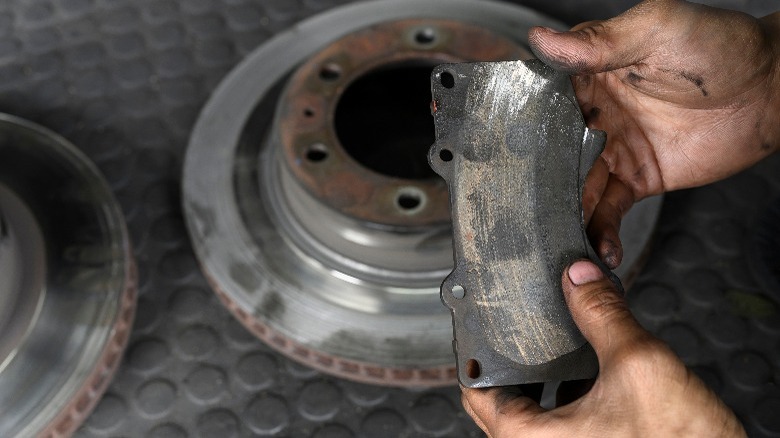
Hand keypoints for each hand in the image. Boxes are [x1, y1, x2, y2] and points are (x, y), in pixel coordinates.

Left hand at [461, 260, 745, 436]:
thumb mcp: (638, 364)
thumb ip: (603, 314)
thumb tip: (581, 277)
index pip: (474, 392)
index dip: (472, 352)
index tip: (476, 325)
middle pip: (500, 398)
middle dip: (509, 358)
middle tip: (513, 325)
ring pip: (531, 408)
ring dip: (539, 373)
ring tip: (547, 338)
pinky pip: (559, 418)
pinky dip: (565, 390)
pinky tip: (584, 364)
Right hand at [528, 0, 779, 267]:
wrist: (770, 91)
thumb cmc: (719, 46)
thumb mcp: (656, 30)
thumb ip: (599, 42)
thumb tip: (541, 40)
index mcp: (588, 75)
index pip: (539, 100)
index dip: (517, 122)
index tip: (497, 146)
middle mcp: (593, 114)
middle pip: (549, 152)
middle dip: (533, 176)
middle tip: (518, 202)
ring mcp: (613, 150)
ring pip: (574, 186)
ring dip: (563, 211)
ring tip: (552, 233)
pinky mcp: (636, 180)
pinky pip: (609, 210)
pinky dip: (600, 231)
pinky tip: (596, 246)